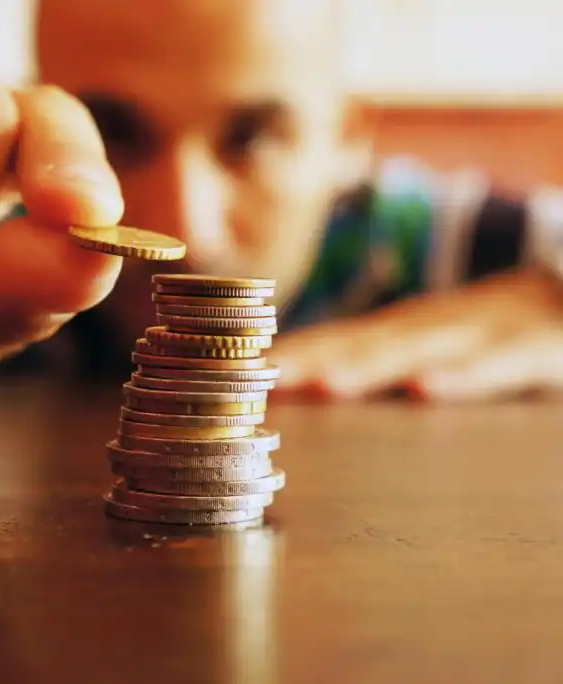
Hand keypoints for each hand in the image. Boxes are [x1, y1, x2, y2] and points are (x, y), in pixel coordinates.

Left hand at [268, 269, 562, 401]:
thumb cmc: (499, 323)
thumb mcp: (436, 338)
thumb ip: (384, 356)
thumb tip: (316, 379)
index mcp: (409, 326)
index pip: (338, 339)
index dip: (290, 354)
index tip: (235, 373)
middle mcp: (436, 322)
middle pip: (364, 341)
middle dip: (311, 359)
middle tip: (261, 378)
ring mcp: (484, 330)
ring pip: (419, 348)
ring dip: (367, 365)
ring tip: (320, 384)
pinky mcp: (535, 347)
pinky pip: (497, 364)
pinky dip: (460, 375)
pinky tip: (424, 389)